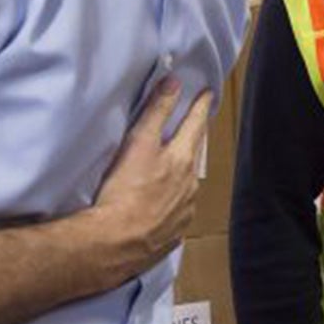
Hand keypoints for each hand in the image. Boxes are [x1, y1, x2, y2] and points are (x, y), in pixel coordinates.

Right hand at [86, 79, 213, 282]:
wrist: (116, 242)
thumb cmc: (125, 190)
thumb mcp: (139, 143)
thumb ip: (156, 111)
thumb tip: (174, 82)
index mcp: (183, 160)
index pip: (196, 125)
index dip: (200, 108)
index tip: (208, 95)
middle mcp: (191, 186)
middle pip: (194, 156)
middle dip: (194, 140)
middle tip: (194, 128)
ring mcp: (185, 212)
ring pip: (188, 186)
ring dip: (183, 175)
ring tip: (173, 170)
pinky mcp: (174, 234)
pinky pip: (177, 213)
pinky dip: (172, 204)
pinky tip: (161, 206)